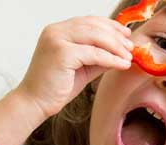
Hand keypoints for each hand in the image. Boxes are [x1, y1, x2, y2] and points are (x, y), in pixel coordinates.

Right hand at [17, 16, 133, 117]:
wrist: (35, 103)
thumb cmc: (55, 87)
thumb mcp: (82, 68)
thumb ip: (98, 57)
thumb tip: (121, 52)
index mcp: (58, 31)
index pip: (89, 21)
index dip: (110, 25)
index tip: (125, 34)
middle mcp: (55, 31)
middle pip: (94, 26)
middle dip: (116, 36)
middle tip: (131, 47)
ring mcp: (57, 40)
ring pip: (95, 36)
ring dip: (116, 46)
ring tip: (129, 56)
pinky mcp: (61, 53)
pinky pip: (94, 53)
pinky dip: (111, 59)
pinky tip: (121, 64)